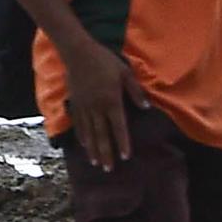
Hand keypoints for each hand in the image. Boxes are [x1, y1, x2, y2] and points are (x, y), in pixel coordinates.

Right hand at [64, 38, 151, 171]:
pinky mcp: (75, 102)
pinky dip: (81, 136)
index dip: (123, 142)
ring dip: (93, 149)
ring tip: (96, 163)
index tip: (126, 157)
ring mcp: (84, 106)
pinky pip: (78, 123)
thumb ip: (135, 91)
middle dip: (106, 153)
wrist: (77, 51)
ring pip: (89, 132)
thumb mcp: (125, 72)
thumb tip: (146, 108)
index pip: (118, 127)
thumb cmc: (104, 60)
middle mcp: (97, 107)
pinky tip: (84, 145)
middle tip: (108, 169)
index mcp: (111, 101)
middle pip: (102, 135)